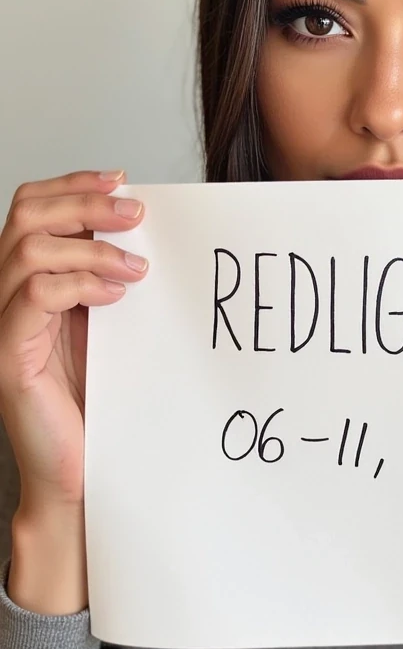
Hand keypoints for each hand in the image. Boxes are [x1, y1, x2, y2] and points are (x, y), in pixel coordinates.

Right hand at [0, 170, 147, 514]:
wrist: (76, 469)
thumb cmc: (93, 398)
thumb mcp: (106, 320)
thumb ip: (109, 275)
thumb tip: (143, 227)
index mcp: (26, 278)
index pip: (32, 206)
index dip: (73, 183)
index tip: (122, 179)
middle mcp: (4, 292)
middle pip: (26, 214)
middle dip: (85, 201)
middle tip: (136, 213)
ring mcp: (1, 322)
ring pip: (29, 249)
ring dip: (91, 247)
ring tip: (136, 267)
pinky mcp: (8, 354)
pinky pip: (34, 295)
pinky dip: (80, 284)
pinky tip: (116, 296)